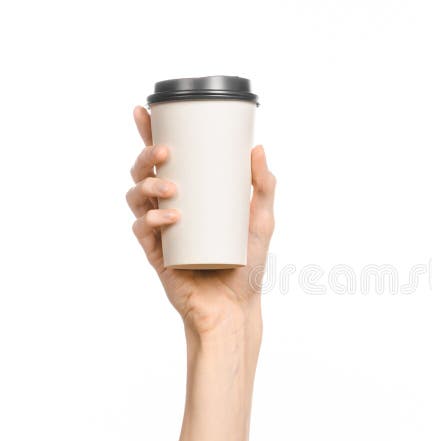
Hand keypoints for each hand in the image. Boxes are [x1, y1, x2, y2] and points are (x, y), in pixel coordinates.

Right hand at [126, 106, 275, 333]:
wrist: (237, 307)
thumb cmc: (248, 264)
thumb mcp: (262, 220)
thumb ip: (264, 187)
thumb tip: (257, 148)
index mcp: (189, 195)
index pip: (163, 159)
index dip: (148, 134)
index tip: (144, 111)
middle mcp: (169, 209)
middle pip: (143, 173)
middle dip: (145, 156)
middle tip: (165, 151)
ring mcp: (160, 231)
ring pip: (136, 197)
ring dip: (148, 185)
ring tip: (172, 187)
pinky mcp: (156, 254)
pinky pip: (142, 230)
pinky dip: (152, 220)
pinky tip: (170, 218)